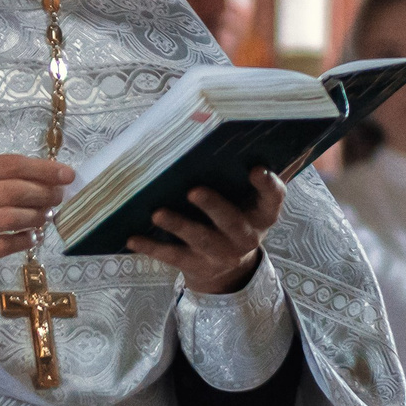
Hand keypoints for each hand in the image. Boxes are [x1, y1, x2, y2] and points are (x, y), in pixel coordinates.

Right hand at [0, 156, 75, 313]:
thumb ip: (0, 181)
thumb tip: (49, 180)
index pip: (8, 164)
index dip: (42, 168)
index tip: (67, 174)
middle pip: (12, 189)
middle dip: (44, 192)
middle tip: (59, 197)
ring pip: (12, 217)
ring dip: (37, 216)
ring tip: (47, 216)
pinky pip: (7, 243)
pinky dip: (26, 239)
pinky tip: (32, 236)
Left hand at [127, 167, 283, 294]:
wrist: (227, 270)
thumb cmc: (232, 217)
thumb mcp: (243, 201)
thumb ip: (234, 176)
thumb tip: (204, 134)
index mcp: (261, 214)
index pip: (273, 198)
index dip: (267, 184)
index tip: (256, 168)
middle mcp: (246, 236)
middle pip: (231, 221)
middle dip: (213, 206)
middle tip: (193, 191)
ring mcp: (221, 254)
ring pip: (199, 239)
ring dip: (178, 225)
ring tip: (157, 213)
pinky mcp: (197, 266)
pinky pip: (173, 256)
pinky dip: (151, 246)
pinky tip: (132, 237)